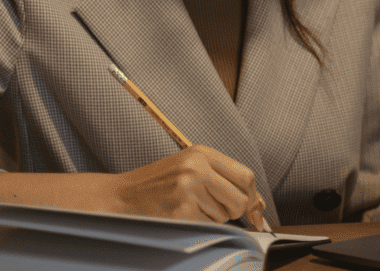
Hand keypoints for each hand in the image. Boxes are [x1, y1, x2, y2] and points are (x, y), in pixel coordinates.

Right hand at [111, 144, 267, 229]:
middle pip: (240, 198)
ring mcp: (189, 189)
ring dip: (212, 218)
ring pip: (224, 216)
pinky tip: (182, 215)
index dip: (252, 195)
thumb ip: (221, 176)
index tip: (254, 208)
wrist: (123, 196)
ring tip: (189, 206)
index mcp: (201, 153)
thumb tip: (256, 202)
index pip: (245, 175)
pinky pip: (208, 226)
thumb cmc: (158, 183)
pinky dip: (200, 226)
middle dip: (234, 210)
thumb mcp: (189, 166)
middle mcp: (197, 168)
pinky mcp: (181, 211)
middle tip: (216, 208)